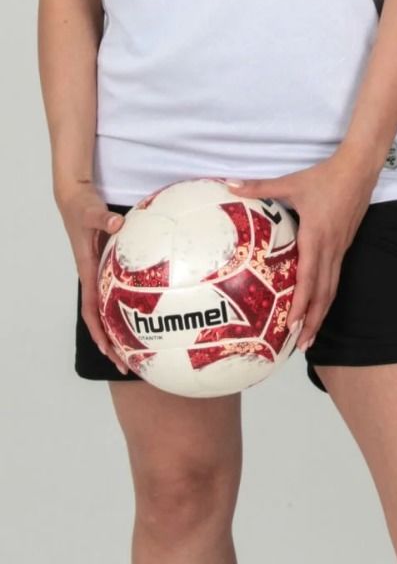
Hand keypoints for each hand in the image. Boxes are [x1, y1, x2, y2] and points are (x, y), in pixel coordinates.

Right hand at [56, 180, 127, 372]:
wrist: (76, 198)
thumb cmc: (82, 207)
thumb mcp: (91, 212)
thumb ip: (104, 219)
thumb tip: (117, 224)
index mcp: (87, 271)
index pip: (91, 310)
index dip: (99, 332)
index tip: (109, 351)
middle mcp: (95, 277)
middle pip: (101, 318)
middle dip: (112, 343)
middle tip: (129, 365)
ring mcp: (103, 273)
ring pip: (110, 307)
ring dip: (121, 329)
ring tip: (141, 349)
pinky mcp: (111, 265)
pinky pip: (120, 289)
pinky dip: (130, 303)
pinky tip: (152, 309)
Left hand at [228, 153, 374, 350]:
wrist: (360, 169)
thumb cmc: (325, 177)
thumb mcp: (292, 182)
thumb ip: (261, 187)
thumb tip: (230, 185)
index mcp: (316, 237)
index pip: (309, 278)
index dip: (302, 304)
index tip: (292, 325)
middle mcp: (331, 248)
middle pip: (324, 293)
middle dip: (313, 321)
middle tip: (300, 345)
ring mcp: (340, 248)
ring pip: (332, 288)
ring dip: (323, 313)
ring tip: (311, 336)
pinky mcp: (345, 244)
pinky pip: (336, 276)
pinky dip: (327, 296)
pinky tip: (320, 304)